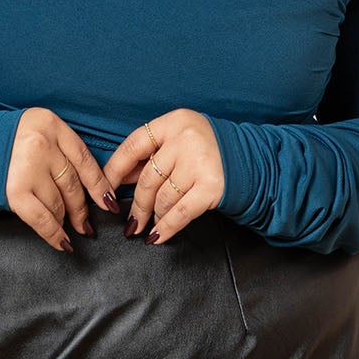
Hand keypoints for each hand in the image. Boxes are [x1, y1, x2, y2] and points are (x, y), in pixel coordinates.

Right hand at [6, 107, 117, 254]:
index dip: (99, 185)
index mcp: (50, 124)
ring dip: (64, 221)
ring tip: (68, 230)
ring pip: (58, 202)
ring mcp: (29, 166)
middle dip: (81, 209)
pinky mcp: (15, 190)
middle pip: (72, 184)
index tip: (108, 202)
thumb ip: (57, 150)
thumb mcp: (33, 133)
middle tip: (86, 224)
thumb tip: (87, 188)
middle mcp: (42, 143)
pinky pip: (42, 218)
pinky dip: (54, 234)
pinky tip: (62, 243)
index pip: (84, 159)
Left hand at [103, 110, 224, 243]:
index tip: (105, 189)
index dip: (114, 171)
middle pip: (147, 178)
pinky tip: (158, 237)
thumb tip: (120, 178)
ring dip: (154, 216)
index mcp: (175, 121)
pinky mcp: (212, 186)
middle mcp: (186, 138)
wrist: (253, 161)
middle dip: (136, 205)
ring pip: (162, 198)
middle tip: (131, 221)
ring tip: (150, 224)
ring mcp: (200, 162)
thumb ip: (152, 154)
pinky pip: (180, 213)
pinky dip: (166, 228)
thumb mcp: (181, 140)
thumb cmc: (210, 151)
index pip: (133, 146)